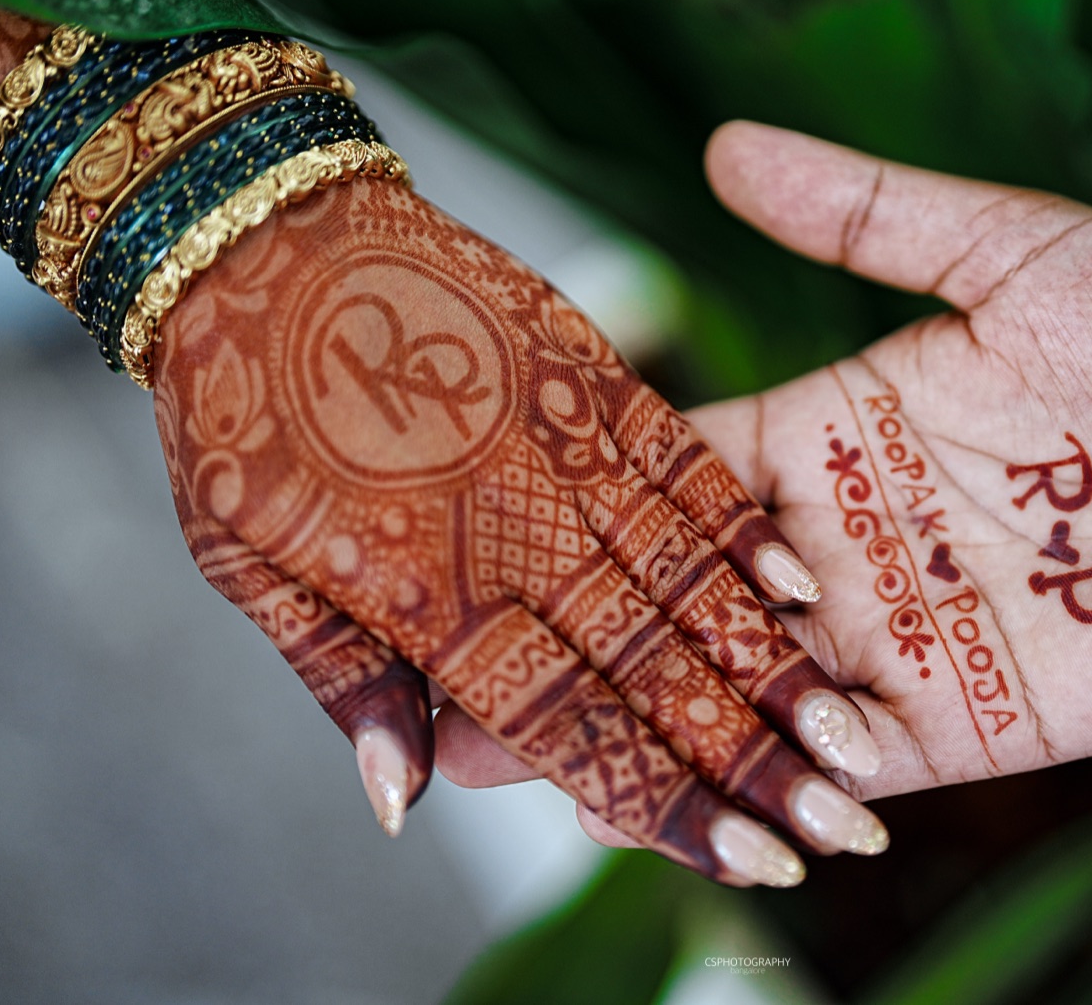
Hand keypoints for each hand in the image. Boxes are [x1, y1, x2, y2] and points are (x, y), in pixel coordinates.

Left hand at [153, 175, 887, 884]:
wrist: (256, 230)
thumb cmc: (237, 408)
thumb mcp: (244, 562)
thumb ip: (347, 681)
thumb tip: (406, 805)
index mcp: (426, 592)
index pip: (567, 725)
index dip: (664, 802)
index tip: (754, 862)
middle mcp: (513, 530)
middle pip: (649, 665)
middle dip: (752, 758)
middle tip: (844, 828)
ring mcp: (560, 447)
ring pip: (684, 576)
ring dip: (775, 665)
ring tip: (854, 736)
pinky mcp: (590, 374)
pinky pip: (681, 459)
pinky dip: (742, 527)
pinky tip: (802, 587)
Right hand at [438, 122, 1091, 816]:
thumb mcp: (1014, 251)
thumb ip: (868, 212)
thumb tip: (725, 143)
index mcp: (829, 427)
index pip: (674, 468)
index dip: (577, 493)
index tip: (471, 511)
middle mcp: (841, 542)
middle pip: (680, 598)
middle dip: (574, 633)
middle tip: (451, 674)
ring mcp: (894, 638)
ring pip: (741, 695)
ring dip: (643, 728)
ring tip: (521, 767)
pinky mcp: (962, 722)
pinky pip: (846, 769)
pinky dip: (772, 795)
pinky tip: (682, 817)